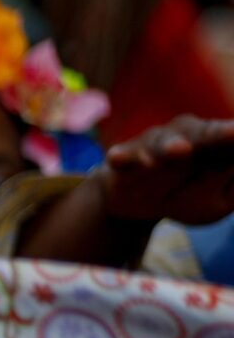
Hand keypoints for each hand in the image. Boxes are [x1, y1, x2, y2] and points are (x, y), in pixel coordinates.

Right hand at [95, 116, 233, 226]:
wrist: (137, 203)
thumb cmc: (187, 195)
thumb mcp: (221, 200)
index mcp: (219, 144)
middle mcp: (189, 137)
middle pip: (205, 134)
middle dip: (219, 134)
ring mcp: (155, 146)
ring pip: (162, 142)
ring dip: (170, 147)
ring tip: (179, 152)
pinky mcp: (125, 160)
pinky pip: (122, 158)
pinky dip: (122, 158)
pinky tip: (116, 159)